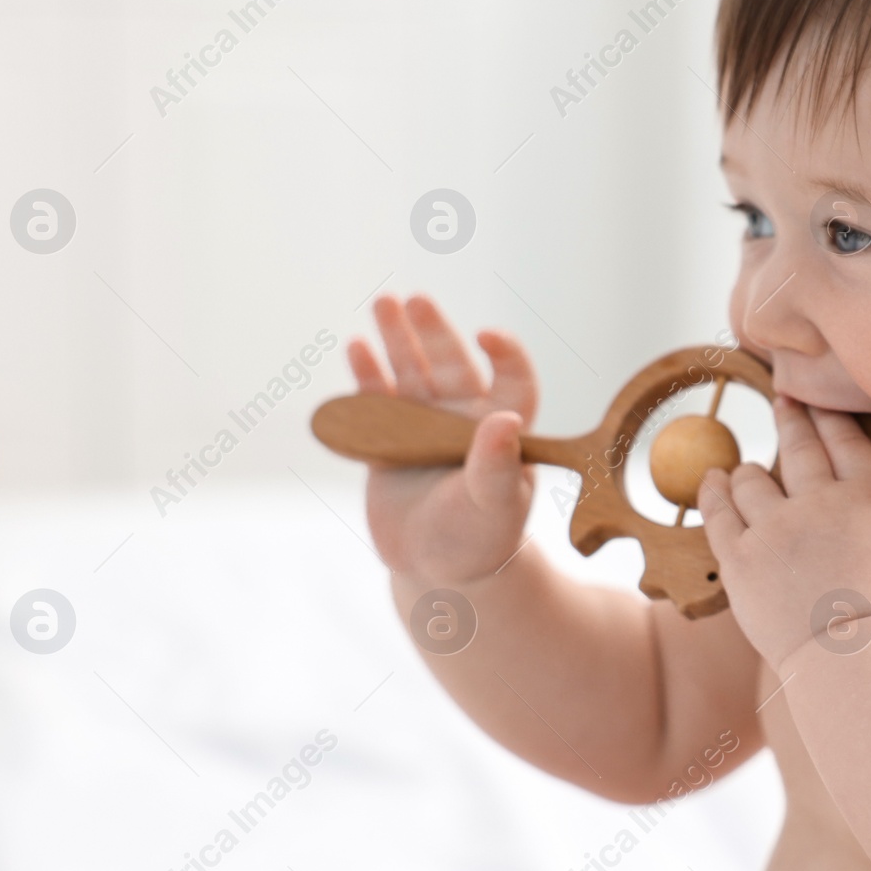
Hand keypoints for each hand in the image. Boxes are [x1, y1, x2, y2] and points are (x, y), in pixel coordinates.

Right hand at [347, 293, 538, 583]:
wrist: (437, 572)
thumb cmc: (480, 540)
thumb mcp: (494, 506)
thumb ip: (496, 466)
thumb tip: (506, 421)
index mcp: (503, 429)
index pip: (512, 380)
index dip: (505, 354)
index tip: (487, 335)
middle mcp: (464, 419)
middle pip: (451, 363)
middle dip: (433, 331)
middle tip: (415, 299)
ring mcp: (425, 428)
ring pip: (411, 373)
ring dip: (398, 339)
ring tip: (384, 303)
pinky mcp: (389, 442)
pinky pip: (376, 401)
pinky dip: (366, 375)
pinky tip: (357, 347)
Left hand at [699, 395, 870, 671]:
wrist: (857, 662)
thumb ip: (870, 515)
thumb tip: (848, 496)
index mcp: (868, 500)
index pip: (847, 442)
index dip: (829, 418)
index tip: (816, 400)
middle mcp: (820, 502)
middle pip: (801, 447)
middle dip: (791, 418)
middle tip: (784, 401)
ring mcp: (777, 529)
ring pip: (753, 480)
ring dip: (749, 472)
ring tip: (746, 471)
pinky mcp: (741, 558)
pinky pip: (719, 513)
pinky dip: (714, 492)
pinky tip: (713, 480)